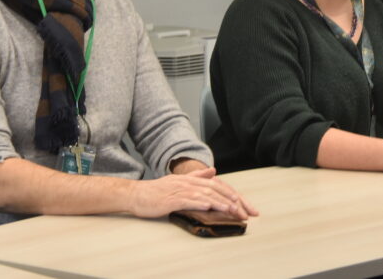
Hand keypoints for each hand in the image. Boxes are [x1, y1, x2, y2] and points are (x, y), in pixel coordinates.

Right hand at [129, 167, 258, 219]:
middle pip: (215, 190)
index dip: (232, 194)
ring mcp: (180, 190)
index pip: (217, 185)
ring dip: (220, 203)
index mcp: (193, 179)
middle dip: (232, 201)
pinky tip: (209, 208)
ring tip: (232, 210)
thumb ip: (197, 176)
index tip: (244, 204)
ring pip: (204, 195)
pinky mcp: (172, 199)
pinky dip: (200, 203)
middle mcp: (189, 183)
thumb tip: (213, 170)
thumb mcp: (180, 181)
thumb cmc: (159, 190)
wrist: (138, 194)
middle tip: (245, 212)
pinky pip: (188, 201)